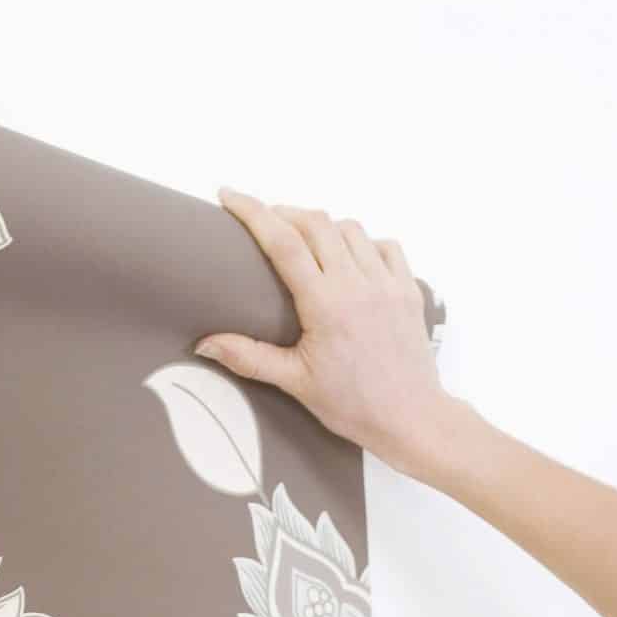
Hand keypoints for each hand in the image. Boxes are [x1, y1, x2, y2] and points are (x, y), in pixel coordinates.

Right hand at [196, 188, 465, 476]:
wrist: (411, 420)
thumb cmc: (355, 406)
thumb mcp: (295, 383)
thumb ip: (249, 358)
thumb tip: (205, 344)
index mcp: (326, 305)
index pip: (283, 242)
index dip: (252, 211)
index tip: (229, 196)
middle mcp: (358, 286)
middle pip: (316, 223)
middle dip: (285, 213)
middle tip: (264, 221)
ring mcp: (387, 285)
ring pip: (351, 229)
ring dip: (323, 226)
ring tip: (304, 238)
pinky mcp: (408, 291)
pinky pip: (385, 246)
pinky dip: (363, 242)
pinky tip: (349, 256)